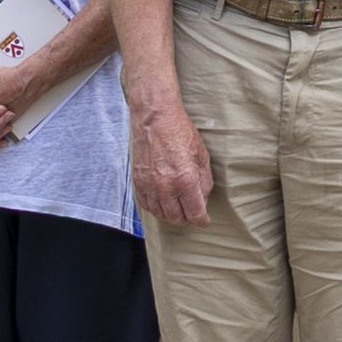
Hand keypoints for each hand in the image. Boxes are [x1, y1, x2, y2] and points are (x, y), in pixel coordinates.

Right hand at [133, 94, 215, 228]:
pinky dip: (155, 208)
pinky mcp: (138, 183)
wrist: (155, 120)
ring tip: (179, 208)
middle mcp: (165, 187)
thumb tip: (203, 198)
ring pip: (160, 214)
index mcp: (185, 180)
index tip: (204, 221)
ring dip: (171, 215)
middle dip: (187, 219)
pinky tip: (163, 203)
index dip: (201, 220)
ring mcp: (149, 186)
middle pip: (176, 218)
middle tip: (192, 214)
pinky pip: (146, 206)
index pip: (194, 213)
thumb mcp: (202, 155)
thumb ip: (204, 180)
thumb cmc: (180, 133)